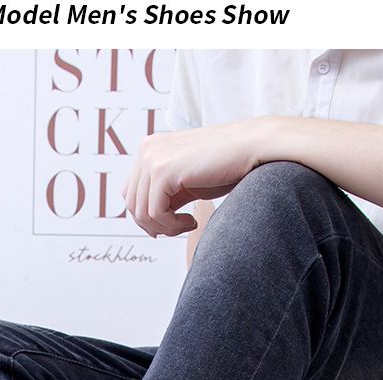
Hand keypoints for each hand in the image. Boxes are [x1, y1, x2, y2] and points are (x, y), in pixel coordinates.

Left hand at [122, 119, 266, 237]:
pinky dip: (172, 225)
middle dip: (154, 225)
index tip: (170, 227)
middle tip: (180, 229)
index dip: (146, 218)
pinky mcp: (162, 169)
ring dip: (165, 228)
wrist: (251, 148)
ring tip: (189, 225)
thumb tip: (146, 222)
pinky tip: (192, 221)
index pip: (131, 193)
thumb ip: (164, 195)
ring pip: (141, 212)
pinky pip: (155, 213)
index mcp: (150, 149)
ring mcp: (152, 157)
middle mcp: (146, 149)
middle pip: (132, 204)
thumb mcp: (185, 183)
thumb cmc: (224, 166)